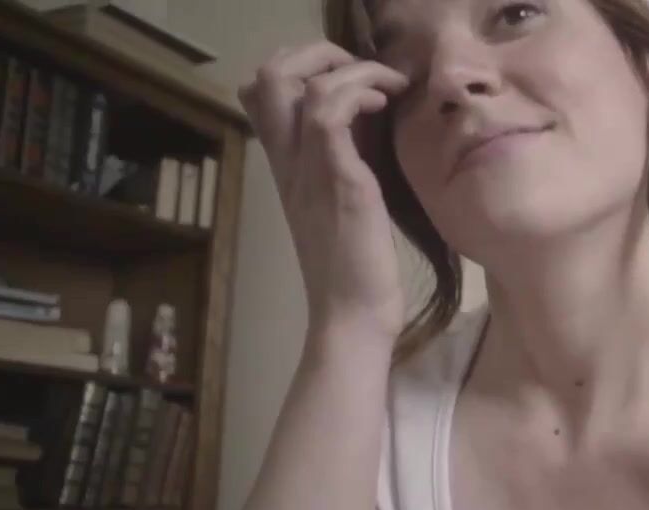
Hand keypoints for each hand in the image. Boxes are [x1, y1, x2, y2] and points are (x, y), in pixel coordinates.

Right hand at [239, 42, 410, 346]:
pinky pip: (327, 112)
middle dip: (318, 54)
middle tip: (365, 74)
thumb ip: (346, 163)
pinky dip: (359, 92)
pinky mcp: (336, 180)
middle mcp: (288, 163)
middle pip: (266, 75)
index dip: (301, 68)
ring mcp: (307, 170)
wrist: (353, 317)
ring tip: (386, 87)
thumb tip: (370, 126)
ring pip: (293, 82)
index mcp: (288, 168)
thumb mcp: (347, 204)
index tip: (352, 83)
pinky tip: (385, 105)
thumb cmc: (357, 270)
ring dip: (348, 69)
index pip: (262, 94)